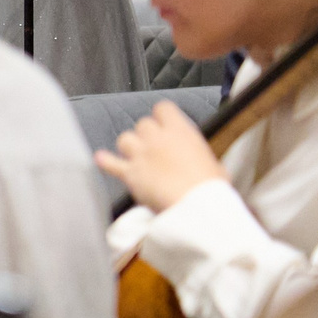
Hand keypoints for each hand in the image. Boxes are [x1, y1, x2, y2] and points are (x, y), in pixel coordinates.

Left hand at [94, 101, 228, 211]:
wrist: (196, 208)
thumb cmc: (210, 189)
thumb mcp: (215, 166)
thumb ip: (200, 157)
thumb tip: (202, 162)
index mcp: (181, 132)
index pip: (163, 109)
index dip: (163, 116)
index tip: (165, 124)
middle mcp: (157, 139)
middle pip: (143, 124)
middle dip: (147, 134)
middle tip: (155, 147)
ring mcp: (141, 155)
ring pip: (124, 138)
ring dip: (129, 146)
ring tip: (136, 156)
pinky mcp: (129, 174)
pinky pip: (110, 162)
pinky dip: (105, 161)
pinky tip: (102, 159)